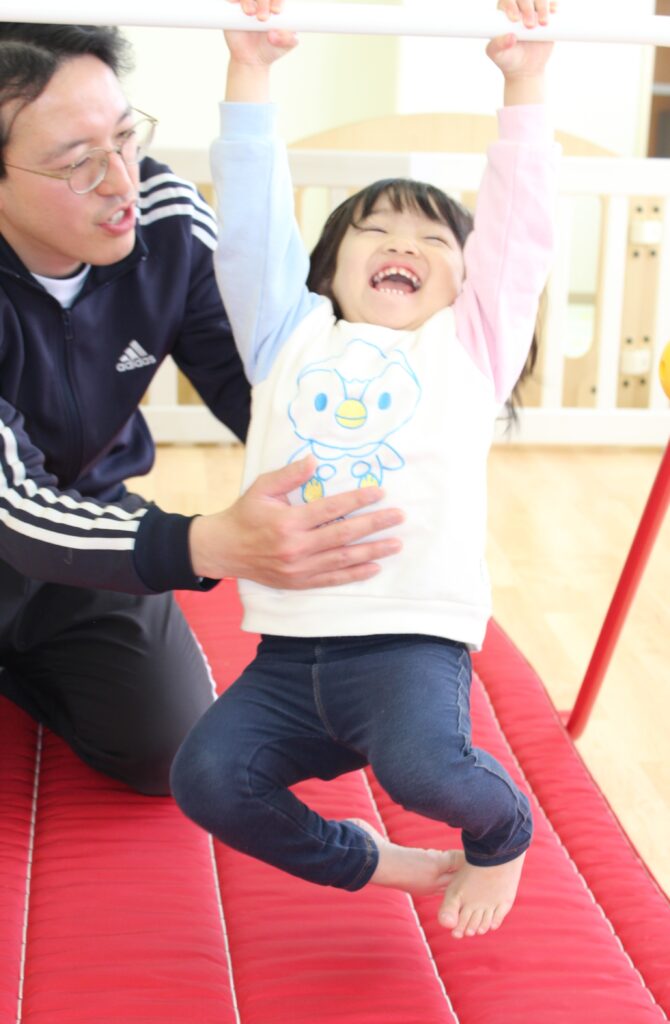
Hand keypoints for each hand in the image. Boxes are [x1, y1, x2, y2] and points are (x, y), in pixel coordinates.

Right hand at [188, 456, 403, 588]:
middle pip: (344, 535)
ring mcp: (298, 568)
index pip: (331, 509)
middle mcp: (296, 547)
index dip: (357, 500)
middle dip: (374, 525)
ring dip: (372, 551)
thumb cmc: (245, 514)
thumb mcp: (262, 488)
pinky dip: (355, 574)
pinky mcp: (298, 582)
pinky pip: (332, 579)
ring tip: (395, 543)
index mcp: (288, 521)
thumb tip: (314, 461)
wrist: (224, 549)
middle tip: (398, 517)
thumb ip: (289, 475)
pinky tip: (374, 567)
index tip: (379, 493)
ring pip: (343, 559)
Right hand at [225, 0, 296, 66]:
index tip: (276, 12)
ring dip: (248, 0)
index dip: (278, 0)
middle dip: (264, 1)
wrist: (251, 60)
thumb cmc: (270, 49)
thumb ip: (289, 39)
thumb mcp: (285, 46)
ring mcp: (247, 3)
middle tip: (263, 18)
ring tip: (251, 13)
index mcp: (275, 4)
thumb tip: (274, 32)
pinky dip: (234, 0)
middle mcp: (261, 1)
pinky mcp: (232, 8)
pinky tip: (236, 6)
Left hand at [488, 0, 555, 81]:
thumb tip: (511, 37)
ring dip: (542, 6)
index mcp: (504, 13)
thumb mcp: (498, 55)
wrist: (527, 68)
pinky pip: (551, 2)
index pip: (507, 1)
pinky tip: (553, 10)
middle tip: (530, 26)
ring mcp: (534, 9)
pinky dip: (553, 4)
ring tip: (543, 23)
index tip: (516, 20)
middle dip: (527, 8)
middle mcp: (519, 7)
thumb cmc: (509, 60)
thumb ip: (498, 46)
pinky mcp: (546, 14)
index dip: (511, 6)